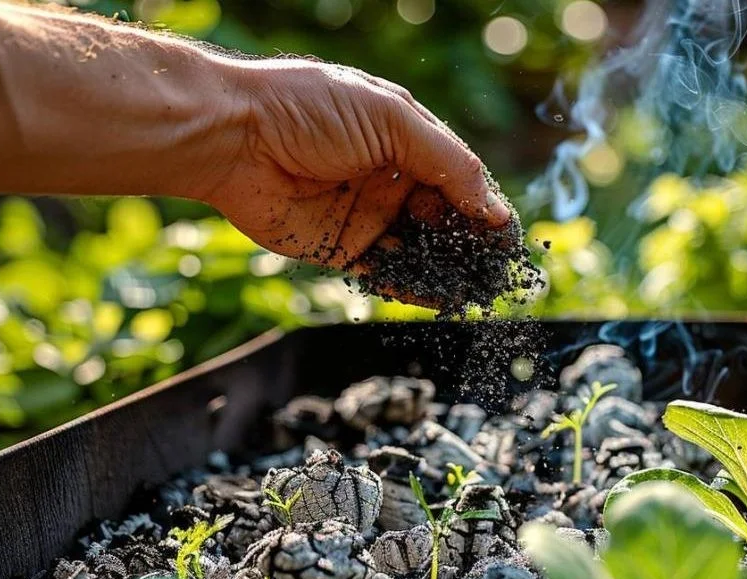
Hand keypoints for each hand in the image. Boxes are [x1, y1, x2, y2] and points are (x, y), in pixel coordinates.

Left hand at [198, 58, 510, 269]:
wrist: (235, 137)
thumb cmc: (310, 110)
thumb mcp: (391, 120)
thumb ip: (447, 162)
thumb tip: (492, 207)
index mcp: (404, 141)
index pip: (459, 178)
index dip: (486, 207)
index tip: (510, 238)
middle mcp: (388, 180)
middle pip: (444, 219)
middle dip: (472, 245)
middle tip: (498, 272)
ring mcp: (365, 217)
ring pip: (419, 251)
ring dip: (448, 271)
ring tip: (476, 292)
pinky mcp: (339, 250)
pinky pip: (384, 276)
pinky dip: (412, 289)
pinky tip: (440, 301)